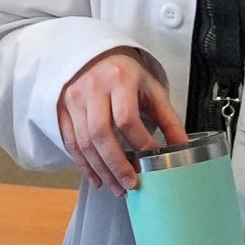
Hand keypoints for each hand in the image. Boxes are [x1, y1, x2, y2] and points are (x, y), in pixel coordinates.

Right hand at [54, 46, 180, 192]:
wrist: (94, 56)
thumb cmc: (125, 73)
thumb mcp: (150, 88)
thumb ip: (168, 118)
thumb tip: (183, 147)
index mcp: (118, 80)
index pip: (126, 118)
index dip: (140, 142)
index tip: (153, 160)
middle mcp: (92, 89)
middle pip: (101, 134)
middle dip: (116, 164)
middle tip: (131, 184)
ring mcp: (73, 100)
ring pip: (84, 142)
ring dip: (101, 170)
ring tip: (117, 187)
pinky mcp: (61, 110)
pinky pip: (71, 143)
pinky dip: (83, 165)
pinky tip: (96, 179)